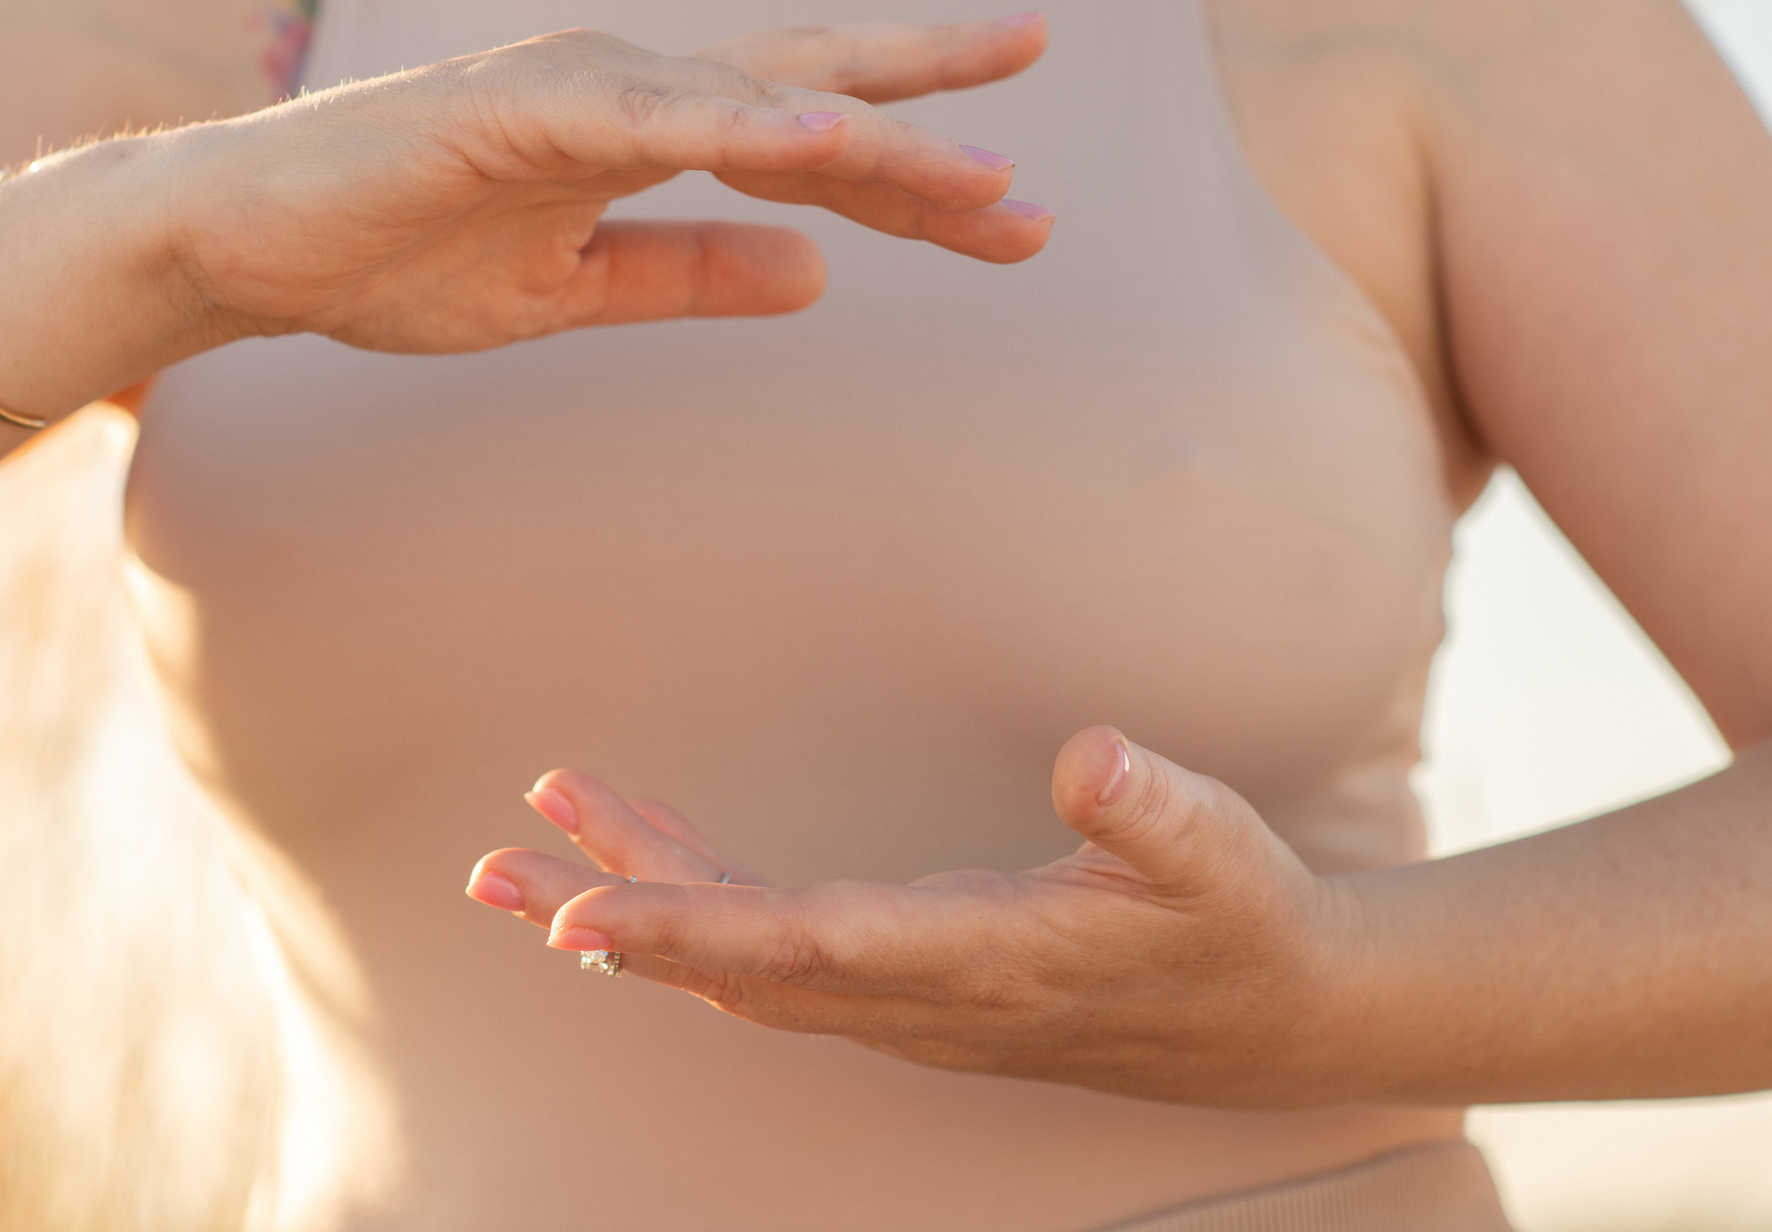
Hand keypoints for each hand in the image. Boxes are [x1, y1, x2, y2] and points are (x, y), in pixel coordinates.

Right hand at [159, 18, 1052, 353]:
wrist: (237, 248)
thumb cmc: (390, 256)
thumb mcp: (574, 292)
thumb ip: (691, 274)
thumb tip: (818, 276)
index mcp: (645, 133)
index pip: (809, 145)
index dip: (916, 175)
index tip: (1019, 213)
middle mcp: (624, 90)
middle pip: (809, 89)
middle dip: (933, 109)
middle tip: (1040, 145)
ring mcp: (569, 88)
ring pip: (750, 99)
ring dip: (870, 133)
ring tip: (978, 175)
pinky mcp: (505, 108)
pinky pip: (645, 117)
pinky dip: (739, 124)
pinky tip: (825, 144)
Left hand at [464, 727, 1355, 1109]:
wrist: (1278, 1017)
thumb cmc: (1241, 918)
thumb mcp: (1221, 851)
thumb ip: (1153, 808)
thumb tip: (1092, 754)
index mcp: (982, 961)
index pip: (803, 948)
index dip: (683, 930)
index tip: (572, 918)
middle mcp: (925, 999)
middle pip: (738, 962)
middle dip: (614, 916)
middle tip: (493, 871)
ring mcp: (913, 1004)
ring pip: (744, 965)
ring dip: (637, 909)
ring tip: (528, 851)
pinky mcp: (914, 987)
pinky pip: (778, 958)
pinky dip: (698, 915)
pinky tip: (647, 869)